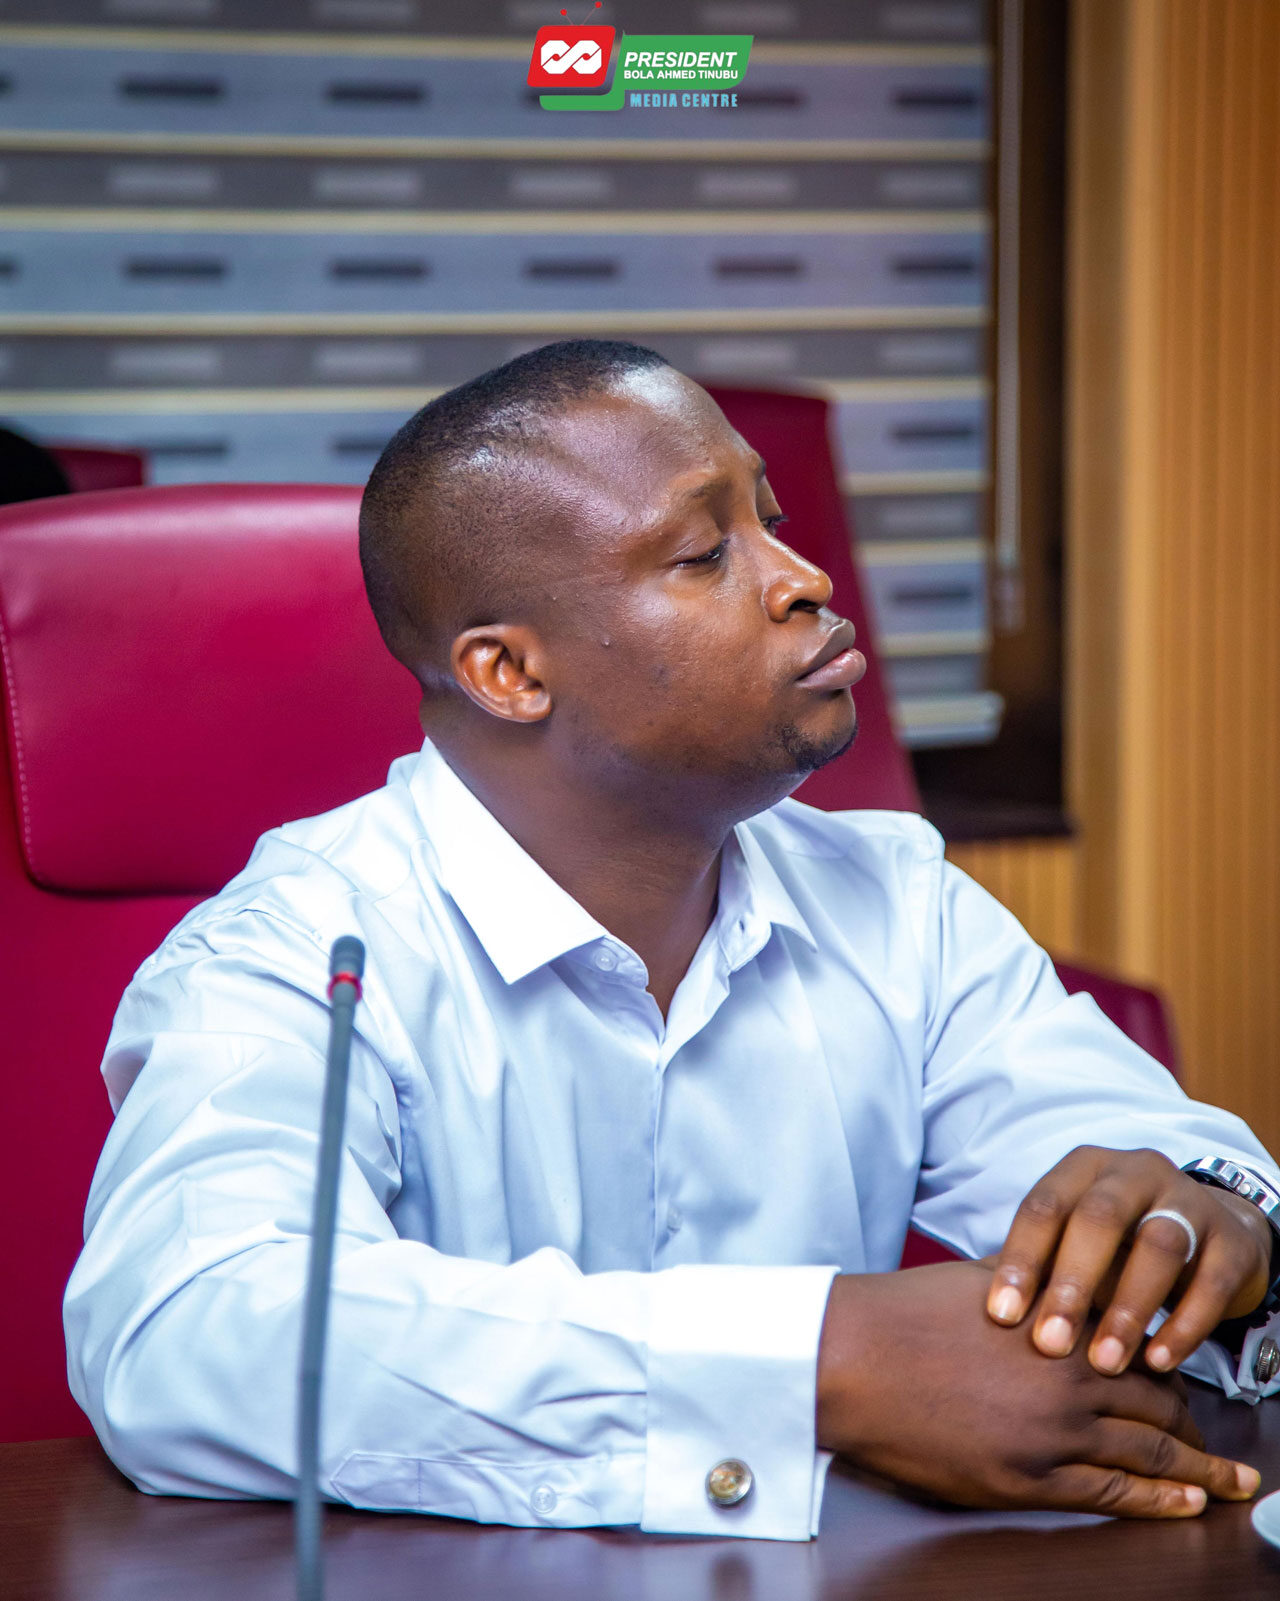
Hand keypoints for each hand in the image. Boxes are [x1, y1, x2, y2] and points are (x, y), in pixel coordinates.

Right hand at [817, 1258, 1260, 1516]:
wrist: (852, 1359)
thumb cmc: (905, 1314)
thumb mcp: (982, 1280)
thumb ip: (1035, 1282)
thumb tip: (1064, 1277)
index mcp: (1059, 1323)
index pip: (1142, 1346)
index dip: (1172, 1364)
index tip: (1188, 1377)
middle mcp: (1068, 1377)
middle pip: (1160, 1404)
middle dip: (1196, 1426)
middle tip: (1220, 1440)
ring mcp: (1051, 1433)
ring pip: (1150, 1454)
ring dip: (1199, 1469)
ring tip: (1230, 1479)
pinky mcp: (1026, 1479)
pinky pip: (1112, 1495)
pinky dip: (1157, 1500)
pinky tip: (1185, 1501)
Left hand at [985, 1147, 1272, 1375]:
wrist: (1210, 1233)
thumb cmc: (1120, 1245)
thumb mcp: (1077, 1243)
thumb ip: (1044, 1269)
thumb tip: (993, 1320)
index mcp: (1085, 1168)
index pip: (1044, 1206)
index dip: (1020, 1259)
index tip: (1001, 1316)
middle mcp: (1135, 1172)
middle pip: (1100, 1218)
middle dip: (1071, 1283)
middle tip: (1050, 1344)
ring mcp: (1189, 1201)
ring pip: (1159, 1245)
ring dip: (1128, 1308)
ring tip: (1105, 1362)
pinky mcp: (1231, 1241)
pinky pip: (1210, 1281)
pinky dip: (1185, 1324)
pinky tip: (1159, 1363)